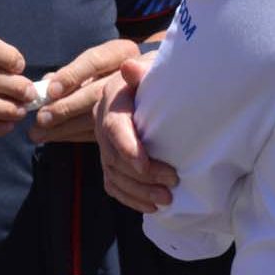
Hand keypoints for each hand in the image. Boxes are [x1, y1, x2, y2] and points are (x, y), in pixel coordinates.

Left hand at [30, 38, 141, 143]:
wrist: (147, 84)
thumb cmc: (109, 68)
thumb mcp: (93, 63)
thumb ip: (71, 71)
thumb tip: (47, 83)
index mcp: (122, 51)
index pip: (95, 60)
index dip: (72, 75)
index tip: (51, 90)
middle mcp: (132, 74)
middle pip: (96, 92)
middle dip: (66, 107)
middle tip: (41, 118)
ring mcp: (136, 100)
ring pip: (98, 116)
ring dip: (65, 126)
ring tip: (39, 133)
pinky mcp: (132, 124)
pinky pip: (101, 132)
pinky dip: (75, 135)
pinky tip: (55, 137)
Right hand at [92, 58, 179, 213]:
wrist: (154, 84)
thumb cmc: (161, 76)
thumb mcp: (155, 68)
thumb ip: (143, 70)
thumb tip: (129, 68)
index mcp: (112, 98)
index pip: (113, 126)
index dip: (126, 148)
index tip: (144, 166)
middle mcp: (102, 121)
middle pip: (113, 155)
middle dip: (141, 175)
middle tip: (171, 183)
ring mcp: (104, 142)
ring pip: (113, 173)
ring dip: (138, 191)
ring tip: (166, 200)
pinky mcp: (110, 158)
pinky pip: (113, 183)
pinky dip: (130, 198)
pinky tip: (151, 206)